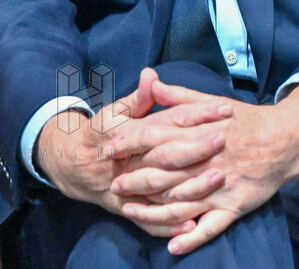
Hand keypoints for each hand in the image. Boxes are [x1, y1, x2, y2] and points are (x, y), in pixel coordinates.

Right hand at [37, 67, 231, 236]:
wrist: (72, 165)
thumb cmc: (101, 132)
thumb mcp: (115, 111)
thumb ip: (138, 97)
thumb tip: (151, 73)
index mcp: (134, 131)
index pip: (171, 120)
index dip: (199, 113)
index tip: (225, 107)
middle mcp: (133, 160)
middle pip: (170, 154)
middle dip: (198, 147)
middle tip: (226, 138)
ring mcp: (131, 187)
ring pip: (164, 188)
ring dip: (192, 185)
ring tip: (220, 178)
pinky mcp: (129, 207)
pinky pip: (150, 220)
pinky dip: (170, 225)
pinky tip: (194, 225)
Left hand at [109, 79, 298, 255]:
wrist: (284, 138)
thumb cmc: (245, 120)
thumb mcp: (212, 102)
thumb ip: (180, 96)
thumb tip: (151, 82)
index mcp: (199, 131)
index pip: (157, 135)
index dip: (130, 142)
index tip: (107, 147)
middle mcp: (206, 159)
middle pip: (164, 170)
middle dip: (135, 177)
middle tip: (112, 184)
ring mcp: (220, 185)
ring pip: (182, 201)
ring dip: (153, 209)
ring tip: (129, 211)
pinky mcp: (234, 206)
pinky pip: (211, 226)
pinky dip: (192, 237)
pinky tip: (173, 246)